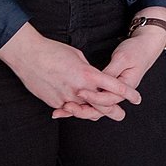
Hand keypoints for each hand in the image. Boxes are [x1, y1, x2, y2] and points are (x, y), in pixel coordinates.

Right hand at [0, 24, 140, 120]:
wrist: (28, 56)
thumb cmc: (53, 51)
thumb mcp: (78, 56)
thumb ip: (89, 70)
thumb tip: (94, 77)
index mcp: (88, 74)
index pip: (115, 87)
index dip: (128, 93)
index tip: (137, 98)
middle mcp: (79, 89)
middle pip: (102, 106)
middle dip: (114, 111)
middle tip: (121, 114)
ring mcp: (66, 98)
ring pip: (85, 111)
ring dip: (93, 112)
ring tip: (100, 112)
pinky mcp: (54, 103)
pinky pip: (68, 109)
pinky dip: (74, 109)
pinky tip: (76, 108)